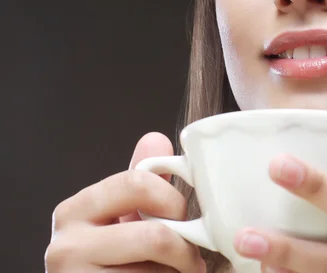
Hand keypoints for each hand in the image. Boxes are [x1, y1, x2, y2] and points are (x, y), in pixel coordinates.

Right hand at [45, 133, 204, 272]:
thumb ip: (140, 182)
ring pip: (157, 269)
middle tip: (189, 255)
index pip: (137, 183)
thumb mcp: (125, 218)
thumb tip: (155, 139)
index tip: (182, 216)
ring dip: (177, 272)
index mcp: (74, 211)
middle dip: (183, 246)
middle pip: (155, 235)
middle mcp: (65, 245)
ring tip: (174, 272)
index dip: (173, 200)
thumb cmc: (115, 263)